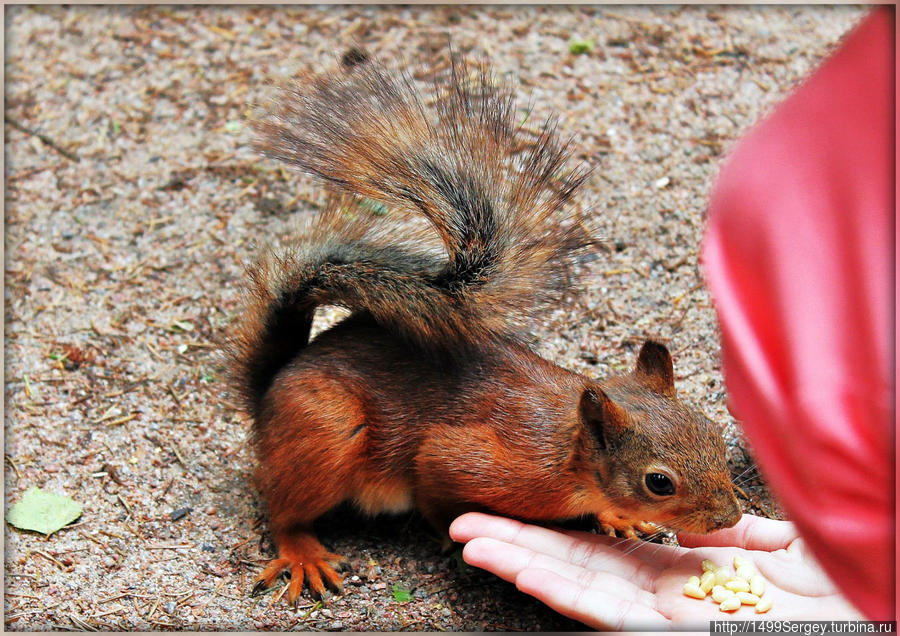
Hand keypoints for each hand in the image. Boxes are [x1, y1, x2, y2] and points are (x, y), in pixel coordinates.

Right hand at [449, 513, 861, 629]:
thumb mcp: (779, 550)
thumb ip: (736, 530)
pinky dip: (557, 586)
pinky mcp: (667, 631)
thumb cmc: (837, 592)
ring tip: (468, 540)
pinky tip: (519, 567)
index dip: (553, 535)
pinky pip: (604, 609)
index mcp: (684, 578)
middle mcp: (662, 600)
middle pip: (573, 568)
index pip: (603, 553)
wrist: (872, 614)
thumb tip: (703, 515)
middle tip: (463, 524)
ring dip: (518, 561)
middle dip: (516, 545)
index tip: (514, 517)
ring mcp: (662, 619)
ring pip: (574, 587)